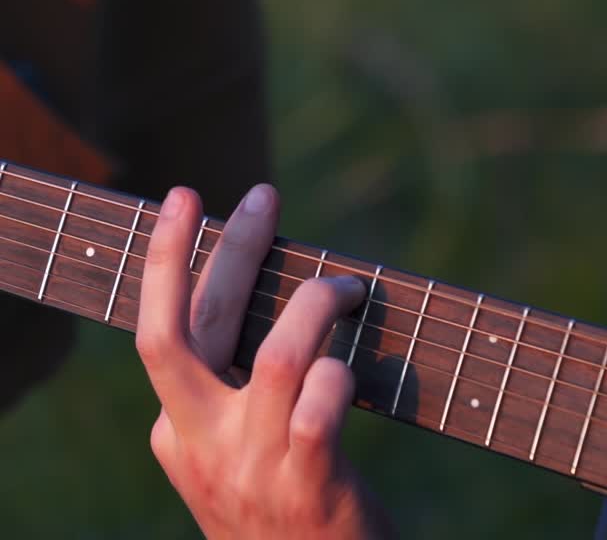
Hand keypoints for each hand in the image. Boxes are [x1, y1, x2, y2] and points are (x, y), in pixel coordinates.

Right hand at [137, 183, 397, 538]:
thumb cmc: (285, 503)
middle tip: (262, 194)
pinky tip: (353, 369)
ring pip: (274, 356)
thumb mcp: (238, 450)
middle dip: (227, 250)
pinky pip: (319, 408)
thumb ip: (236, 388)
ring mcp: (251, 470)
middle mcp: (202, 447)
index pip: (163, 330)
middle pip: (191, 329)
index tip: (187, 200)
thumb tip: (277, 285)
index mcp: (177, 432)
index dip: (172, 261)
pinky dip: (340, 374)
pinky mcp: (307, 487)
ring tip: (347, 288)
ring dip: (316, 304)